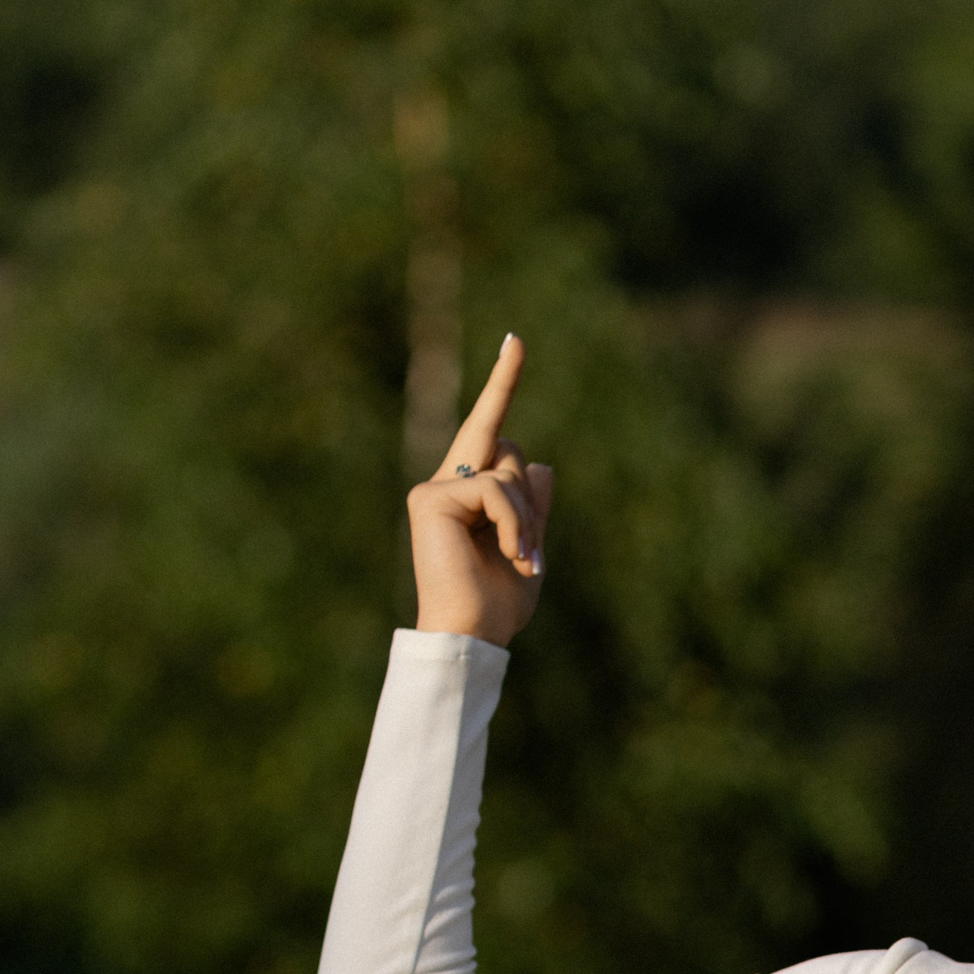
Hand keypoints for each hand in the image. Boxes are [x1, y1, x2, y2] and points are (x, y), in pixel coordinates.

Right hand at [406, 335, 554, 646]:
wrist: (472, 632)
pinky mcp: (430, 497)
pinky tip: (511, 552)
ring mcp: (435, 488)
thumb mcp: (531, 548)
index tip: (516, 340)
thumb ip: (535, 508)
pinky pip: (495, 488)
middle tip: (527, 554)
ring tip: (519, 557)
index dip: (503, 382)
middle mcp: (447, 483)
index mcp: (470, 494)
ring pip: (508, 470)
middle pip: (510, 452)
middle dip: (531, 503)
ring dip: (527, 519)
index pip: (490, 429)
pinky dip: (514, 522)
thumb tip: (542, 464)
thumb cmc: (499, 601)